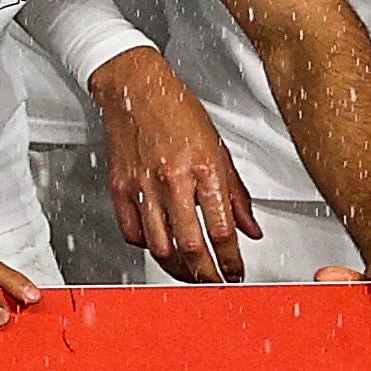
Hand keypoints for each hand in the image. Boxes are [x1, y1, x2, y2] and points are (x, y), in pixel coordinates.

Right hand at [91, 47, 259, 281]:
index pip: (222, 230)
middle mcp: (172, 180)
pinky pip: (132, 232)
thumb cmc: (178, 111)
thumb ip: (236, 194)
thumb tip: (250, 228)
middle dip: (207, 274)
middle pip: (191, 246)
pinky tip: (159, 246)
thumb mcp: (219, 149)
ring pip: (160, 247)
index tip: (237, 272)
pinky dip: (147, 247)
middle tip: (215, 282)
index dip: (232, 260)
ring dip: (178, 268)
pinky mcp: (120, 188)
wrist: (135, 88)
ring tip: (189, 272)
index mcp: (203, 169)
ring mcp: (143, 186)